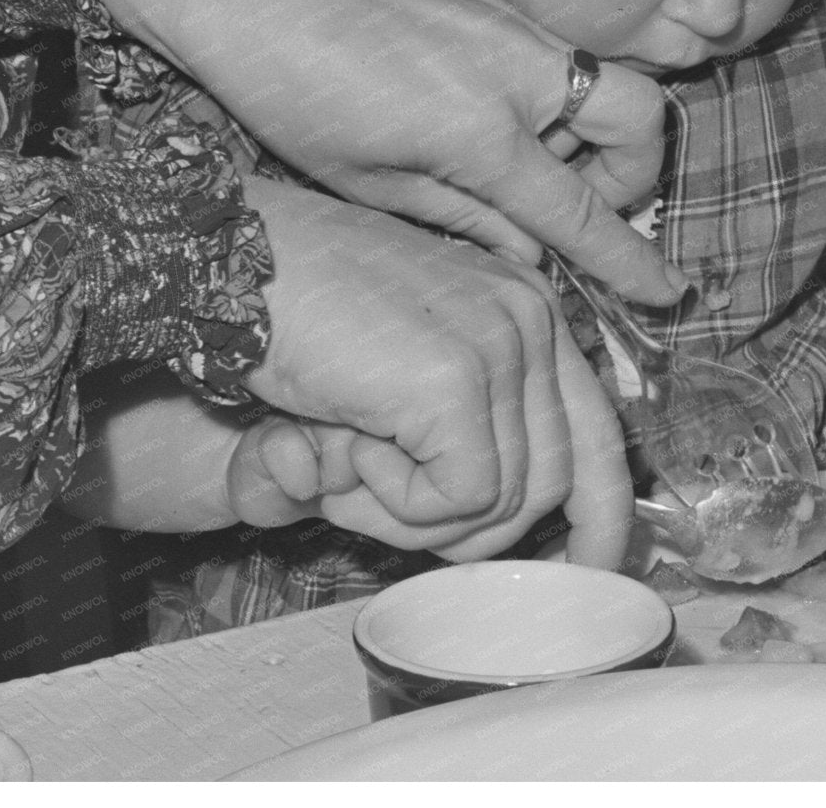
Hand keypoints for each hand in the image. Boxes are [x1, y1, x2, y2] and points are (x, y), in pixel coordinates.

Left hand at [96, 0, 686, 304]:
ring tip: (508, 167)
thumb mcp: (368, 183)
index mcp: (481, 131)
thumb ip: (466, 219)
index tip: (670, 293)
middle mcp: (515, 67)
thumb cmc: (287, 93)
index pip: (582, 213)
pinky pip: (550, 54)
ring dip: (585, 134)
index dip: (630, 263)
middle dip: (636, 173)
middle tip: (582, 207)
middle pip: (641, 121)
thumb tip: (534, 255)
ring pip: (599, 82)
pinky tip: (474, 119)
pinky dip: (544, 96)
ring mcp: (505, 21)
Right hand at [236, 176, 631, 568]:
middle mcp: (531, 318)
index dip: (599, 515)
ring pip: (502, 502)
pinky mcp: (457, 379)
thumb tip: (500, 522)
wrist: (227, 260)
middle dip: (467, 528)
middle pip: (554, 482)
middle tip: (371, 500)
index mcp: (525, 308)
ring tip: (344, 464)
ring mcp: (500, 344)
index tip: (585, 566)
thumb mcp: (396, 368)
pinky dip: (392, 501)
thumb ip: (457, 431)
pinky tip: (343, 444)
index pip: (598, 433)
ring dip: (413, 516)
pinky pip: (456, 499)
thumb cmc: (292, 311)